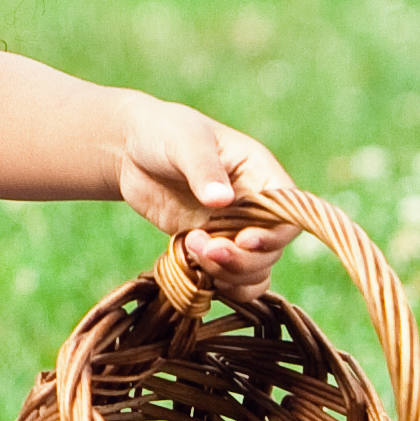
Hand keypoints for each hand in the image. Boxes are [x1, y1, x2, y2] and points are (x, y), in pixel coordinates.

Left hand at [116, 99, 297, 296]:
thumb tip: (222, 200)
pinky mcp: (211, 246)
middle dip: (241, 259)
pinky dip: (222, 287)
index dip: (273, 234)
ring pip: (254, 270)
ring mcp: (234, 230)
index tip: (243, 239)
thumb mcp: (184, 142)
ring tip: (190, 248)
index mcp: (261, 174)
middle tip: (203, 247)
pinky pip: (232, 279)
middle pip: (272, 249)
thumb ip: (204, 170)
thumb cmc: (164, 133)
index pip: (289, 214)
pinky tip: (197, 276)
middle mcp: (255, 206)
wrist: (129, 149)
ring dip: (227, 273)